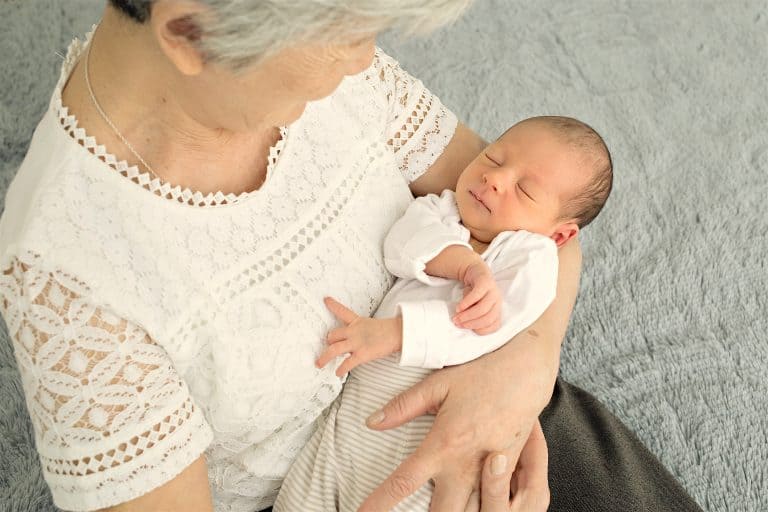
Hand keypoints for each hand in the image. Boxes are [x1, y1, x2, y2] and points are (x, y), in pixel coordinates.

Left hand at [316, 297, 402, 376]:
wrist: (398, 333)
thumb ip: (362, 329)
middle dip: (329, 341)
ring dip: (324, 357)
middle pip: (333, 334)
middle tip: (328, 346)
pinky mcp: (361, 354)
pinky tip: (337, 373)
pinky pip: (347, 363)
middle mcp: (353, 331)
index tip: (325, 300)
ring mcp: (356, 343)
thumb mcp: (371, 325)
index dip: (333, 305)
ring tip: (319, 364)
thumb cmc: (388, 330)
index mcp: (357, 322)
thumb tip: (357, 338)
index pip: (342, 311)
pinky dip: (341, 370)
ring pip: (333, 349)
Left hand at [357, 334, 555, 511]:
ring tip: (436, 511)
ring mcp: (490, 472)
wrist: (528, 371)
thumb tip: (371, 422)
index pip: (404, 481)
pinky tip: (468, 508)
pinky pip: (493, 505)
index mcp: (443, 443)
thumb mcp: (438, 385)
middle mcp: (466, 464)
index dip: (379, 502)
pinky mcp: (510, 472)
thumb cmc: (482, 374)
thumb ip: (403, 407)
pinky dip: (479, 510)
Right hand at [455, 261, 501, 334]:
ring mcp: (493, 291)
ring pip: (483, 309)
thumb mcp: (476, 306)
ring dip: (467, 315)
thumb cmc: (475, 293)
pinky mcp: (485, 282)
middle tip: (458, 324)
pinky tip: (459, 307)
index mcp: (497, 310)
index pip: (494, 326)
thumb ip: (473, 316)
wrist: (476, 271)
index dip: (480, 330)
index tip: (466, 328)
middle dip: (472, 324)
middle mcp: (498, 301)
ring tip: (456, 317)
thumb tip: (464, 324)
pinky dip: (466, 303)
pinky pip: (476, 295)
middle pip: (488, 318)